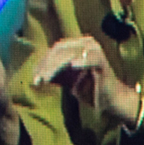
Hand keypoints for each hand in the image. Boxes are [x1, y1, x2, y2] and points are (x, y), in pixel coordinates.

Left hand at [28, 34, 143, 136]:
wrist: (109, 100)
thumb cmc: (88, 88)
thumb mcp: (66, 78)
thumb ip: (53, 72)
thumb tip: (35, 74)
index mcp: (76, 45)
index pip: (54, 50)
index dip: (42, 63)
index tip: (34, 77)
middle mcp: (86, 43)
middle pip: (60, 50)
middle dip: (46, 65)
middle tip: (37, 79)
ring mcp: (95, 51)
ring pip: (70, 54)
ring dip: (56, 66)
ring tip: (46, 78)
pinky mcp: (103, 62)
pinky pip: (92, 59)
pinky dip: (83, 61)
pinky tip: (73, 65)